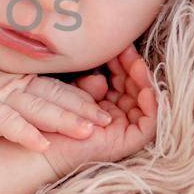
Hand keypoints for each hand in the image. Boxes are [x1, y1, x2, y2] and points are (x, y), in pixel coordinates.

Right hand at [0, 57, 112, 151]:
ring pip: (40, 110)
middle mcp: (16, 89)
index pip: (57, 90)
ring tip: (89, 132)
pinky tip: (41, 145)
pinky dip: (25, 134)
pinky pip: (8, 124)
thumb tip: (30, 102)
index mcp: (20, 83)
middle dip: (85, 111)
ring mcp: (1, 100)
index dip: (82, 99)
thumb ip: (15, 92)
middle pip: (57, 99)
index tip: (105, 108)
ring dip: (65, 120)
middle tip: (111, 122)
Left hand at [38, 47, 157, 177]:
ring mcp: (123, 130)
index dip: (122, 63)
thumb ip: (88, 86)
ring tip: (136, 65)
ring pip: (145, 103)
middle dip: (133, 68)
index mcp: (105, 105)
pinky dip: (151, 106)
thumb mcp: (73, 95)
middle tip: (127, 51)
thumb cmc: (53, 121)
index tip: (118, 46)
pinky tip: (144, 89)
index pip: (122, 81)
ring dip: (143, 82)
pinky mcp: (127, 142)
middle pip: (136, 89)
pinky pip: (148, 124)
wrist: (41, 147)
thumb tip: (99, 79)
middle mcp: (116, 117)